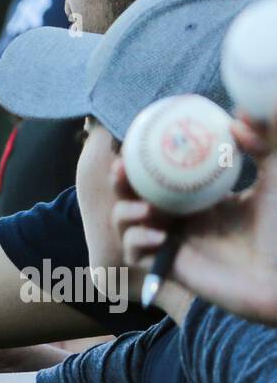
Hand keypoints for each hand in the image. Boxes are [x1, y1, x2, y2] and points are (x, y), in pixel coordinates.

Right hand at [112, 109, 276, 323]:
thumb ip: (265, 144)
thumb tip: (240, 115)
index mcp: (200, 198)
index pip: (163, 175)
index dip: (145, 159)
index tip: (141, 139)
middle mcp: (180, 219)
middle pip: (134, 195)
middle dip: (121, 182)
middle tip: (121, 167)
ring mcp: (171, 243)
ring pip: (126, 224)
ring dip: (125, 212)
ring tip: (145, 209)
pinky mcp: (167, 267)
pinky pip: (136, 252)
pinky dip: (139, 241)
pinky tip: (160, 236)